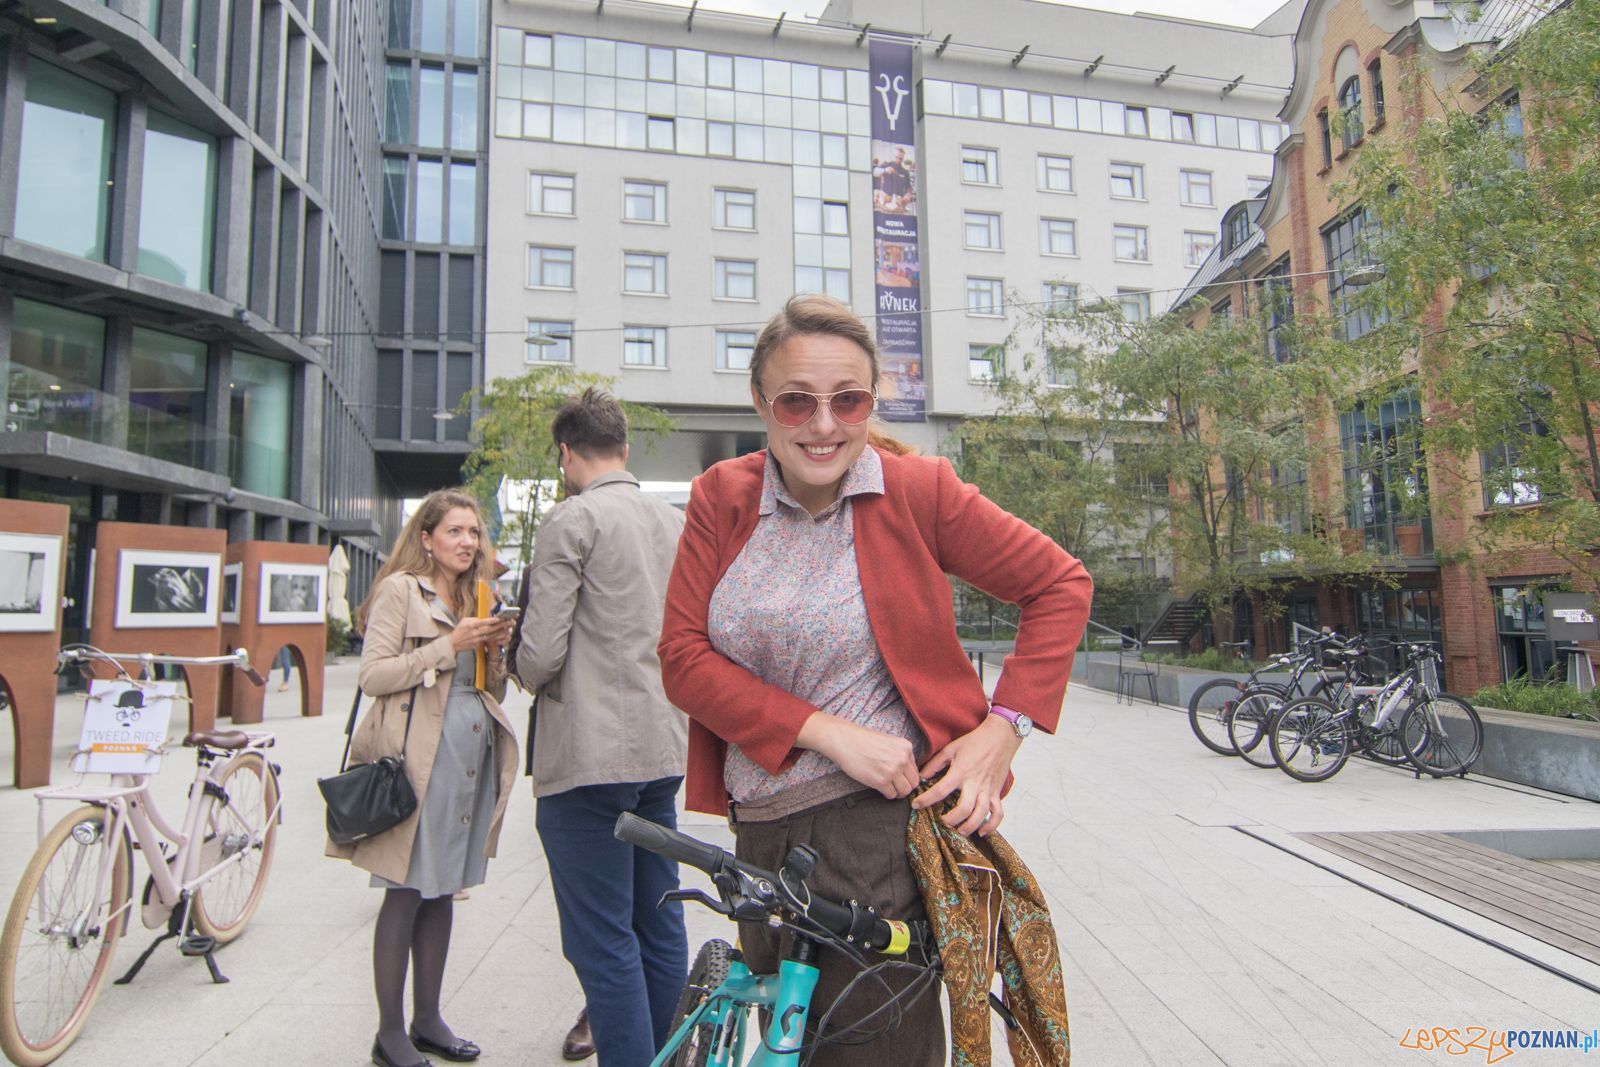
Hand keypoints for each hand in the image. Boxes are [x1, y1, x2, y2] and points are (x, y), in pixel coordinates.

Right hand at [449, 616, 515, 653]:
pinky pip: (487, 641)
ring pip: (490, 636)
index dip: (490, 621)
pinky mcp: (477, 645)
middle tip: (508, 623)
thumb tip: (484, 618)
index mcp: (471, 625)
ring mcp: (476, 640)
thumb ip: (474, 619)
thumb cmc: (459, 630)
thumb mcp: (464, 621)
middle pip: (489, 630)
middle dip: (499, 626)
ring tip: (507, 628)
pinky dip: (494, 638)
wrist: (453, 643)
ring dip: (499, 632)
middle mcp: (474, 633)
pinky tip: (501, 635)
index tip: (498, 619)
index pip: (482, 622)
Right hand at [796, 713, 918, 799]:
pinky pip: (891, 795)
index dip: (907, 777)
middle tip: (895, 787)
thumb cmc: (862, 741)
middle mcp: (902, 758)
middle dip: (904, 787)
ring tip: (888, 788)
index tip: (899, 778)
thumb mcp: (888, 742)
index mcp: (906, 747)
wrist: (844, 740)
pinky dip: (887, 794)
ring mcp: (892, 770)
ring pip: (905, 791)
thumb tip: (907, 774)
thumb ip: (900, 755)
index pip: (915, 770)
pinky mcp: (881, 781)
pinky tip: (879, 788)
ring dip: (897, 793)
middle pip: (913, 783)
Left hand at [912, 714, 1022, 836]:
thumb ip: (935, 763)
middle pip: (963, 809)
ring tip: (959, 832)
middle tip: (941, 822)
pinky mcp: (997, 792)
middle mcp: (975, 783)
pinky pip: (998, 813)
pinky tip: (981, 831)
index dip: (926, 801)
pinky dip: (991, 825)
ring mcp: (987, 789)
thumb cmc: (975, 741)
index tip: (916, 806)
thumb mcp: (951, 748)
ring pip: (981, 814)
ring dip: (969, 827)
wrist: (1000, 736)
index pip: (940, 791)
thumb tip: (922, 776)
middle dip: (950, 820)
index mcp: (960, 772)